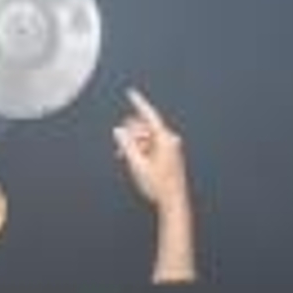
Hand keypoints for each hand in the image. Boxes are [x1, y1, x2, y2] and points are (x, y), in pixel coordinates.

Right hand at [112, 88, 187, 209]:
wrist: (173, 200)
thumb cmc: (157, 185)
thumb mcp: (137, 165)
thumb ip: (126, 145)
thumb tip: (118, 130)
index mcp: (164, 139)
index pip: (149, 115)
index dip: (138, 103)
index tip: (130, 92)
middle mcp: (170, 140)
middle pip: (145, 127)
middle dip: (130, 135)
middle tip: (119, 153)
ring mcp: (171, 146)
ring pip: (147, 137)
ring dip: (134, 145)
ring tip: (124, 160)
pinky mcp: (170, 153)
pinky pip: (152, 144)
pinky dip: (141, 149)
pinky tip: (134, 161)